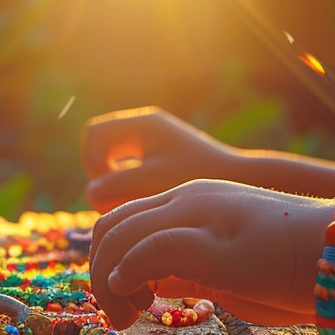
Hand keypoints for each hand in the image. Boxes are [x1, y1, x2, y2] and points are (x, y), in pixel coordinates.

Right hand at [81, 107, 237, 211]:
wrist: (244, 180)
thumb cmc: (202, 178)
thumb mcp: (156, 182)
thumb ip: (120, 185)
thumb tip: (90, 192)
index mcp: (144, 124)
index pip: (94, 134)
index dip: (92, 161)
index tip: (106, 188)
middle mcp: (146, 129)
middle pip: (100, 148)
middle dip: (102, 178)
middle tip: (116, 204)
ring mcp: (153, 144)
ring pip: (114, 163)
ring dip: (115, 188)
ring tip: (132, 210)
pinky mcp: (161, 161)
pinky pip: (130, 173)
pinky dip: (130, 192)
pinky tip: (146, 210)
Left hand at [89, 180, 327, 328]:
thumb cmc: (299, 270)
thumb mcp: (227, 269)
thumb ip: (189, 270)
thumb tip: (153, 285)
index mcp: (194, 200)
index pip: (123, 222)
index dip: (109, 264)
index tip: (130, 303)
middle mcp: (190, 199)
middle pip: (109, 226)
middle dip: (98, 274)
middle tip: (119, 316)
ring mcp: (200, 215)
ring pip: (117, 236)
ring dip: (106, 282)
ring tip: (127, 318)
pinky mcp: (212, 242)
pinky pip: (147, 251)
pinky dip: (127, 276)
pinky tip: (137, 301)